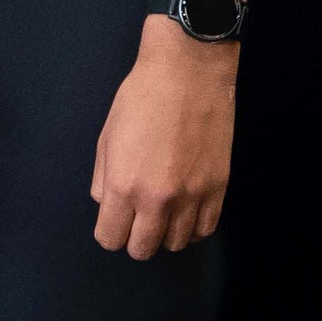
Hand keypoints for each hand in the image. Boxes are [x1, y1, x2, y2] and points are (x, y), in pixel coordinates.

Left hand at [89, 20, 235, 257]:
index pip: (110, 238)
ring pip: (176, 244)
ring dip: (165, 232)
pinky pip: (205, 230)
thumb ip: (102, 178)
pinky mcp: (218, 188)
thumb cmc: (141, 96)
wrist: (189, 71)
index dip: (109, 231)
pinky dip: (193, 227)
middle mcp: (157, 199)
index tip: (115, 218)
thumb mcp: (107, 135)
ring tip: (164, 211)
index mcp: (123, 185)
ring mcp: (192, 196)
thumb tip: (106, 203)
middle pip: (142, 249)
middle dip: (134, 237)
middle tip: (137, 216)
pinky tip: (187, 210)